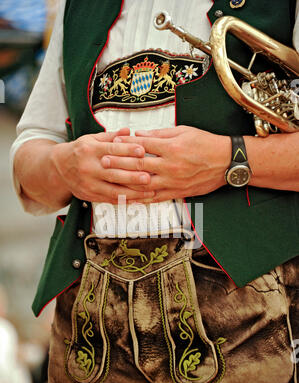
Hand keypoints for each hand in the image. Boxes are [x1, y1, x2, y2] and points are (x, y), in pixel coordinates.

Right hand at [51, 128, 154, 203]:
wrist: (58, 168)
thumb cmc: (79, 152)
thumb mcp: (91, 139)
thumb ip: (111, 136)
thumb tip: (129, 131)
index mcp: (89, 150)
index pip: (111, 150)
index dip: (128, 150)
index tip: (143, 151)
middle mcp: (88, 168)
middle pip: (114, 172)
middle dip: (133, 176)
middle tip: (149, 176)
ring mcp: (89, 183)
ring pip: (114, 190)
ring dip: (133, 192)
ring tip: (150, 192)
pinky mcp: (90, 195)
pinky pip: (110, 199)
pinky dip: (126, 200)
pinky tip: (138, 200)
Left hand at [102, 126, 230, 201]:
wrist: (226, 162)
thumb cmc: (206, 144)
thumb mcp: (184, 131)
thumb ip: (160, 134)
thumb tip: (140, 135)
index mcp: (171, 147)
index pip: (143, 145)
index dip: (126, 144)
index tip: (113, 142)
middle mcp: (170, 166)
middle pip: (139, 164)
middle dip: (119, 162)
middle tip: (104, 161)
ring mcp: (173, 181)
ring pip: (144, 184)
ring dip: (125, 182)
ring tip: (110, 181)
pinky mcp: (177, 192)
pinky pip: (155, 197)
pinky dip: (141, 198)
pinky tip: (129, 198)